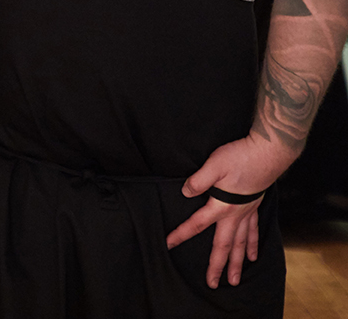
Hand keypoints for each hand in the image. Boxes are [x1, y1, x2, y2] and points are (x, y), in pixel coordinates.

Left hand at [166, 134, 291, 287]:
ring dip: (237, 263)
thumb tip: (185, 192)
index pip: (197, 224)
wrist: (267, 153)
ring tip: (235, 280)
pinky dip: (252, 246)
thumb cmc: (240, 157)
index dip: (181, 234)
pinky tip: (253, 257)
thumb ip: (198, 180)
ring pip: (241, 244)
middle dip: (217, 266)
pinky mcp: (254, 207)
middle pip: (224, 246)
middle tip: (212, 284)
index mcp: (221, 206)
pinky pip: (253, 232)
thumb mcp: (213, 165)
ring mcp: (247, 213)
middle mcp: (235, 215)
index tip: (169, 243)